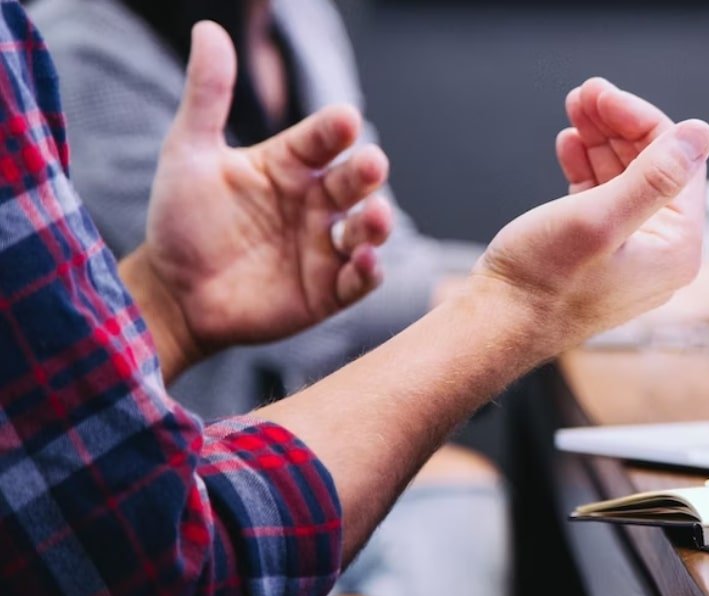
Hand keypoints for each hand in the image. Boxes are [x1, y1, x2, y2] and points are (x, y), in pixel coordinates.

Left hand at [122, 22, 392, 379]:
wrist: (171, 293)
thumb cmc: (181, 220)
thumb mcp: (188, 153)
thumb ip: (207, 95)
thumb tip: (209, 30)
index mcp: (290, 165)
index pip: (323, 139)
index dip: (335, 130)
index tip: (344, 120)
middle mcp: (315, 202)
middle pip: (354, 181)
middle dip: (367, 172)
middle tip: (371, 164)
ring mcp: (325, 246)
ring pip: (367, 229)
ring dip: (377, 223)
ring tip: (375, 217)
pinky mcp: (328, 290)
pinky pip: (359, 280)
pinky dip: (368, 271)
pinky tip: (363, 261)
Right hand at [469, 82, 708, 355]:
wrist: (496, 326)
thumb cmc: (543, 282)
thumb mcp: (600, 219)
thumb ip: (654, 177)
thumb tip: (701, 134)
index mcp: (677, 248)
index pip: (678, 162)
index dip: (641, 120)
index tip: (602, 94)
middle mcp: (662, 253)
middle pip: (653, 167)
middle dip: (618, 125)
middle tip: (584, 93)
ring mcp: (631, 253)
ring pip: (625, 178)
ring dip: (601, 140)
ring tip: (574, 110)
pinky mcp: (599, 253)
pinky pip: (603, 198)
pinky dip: (588, 167)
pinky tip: (570, 145)